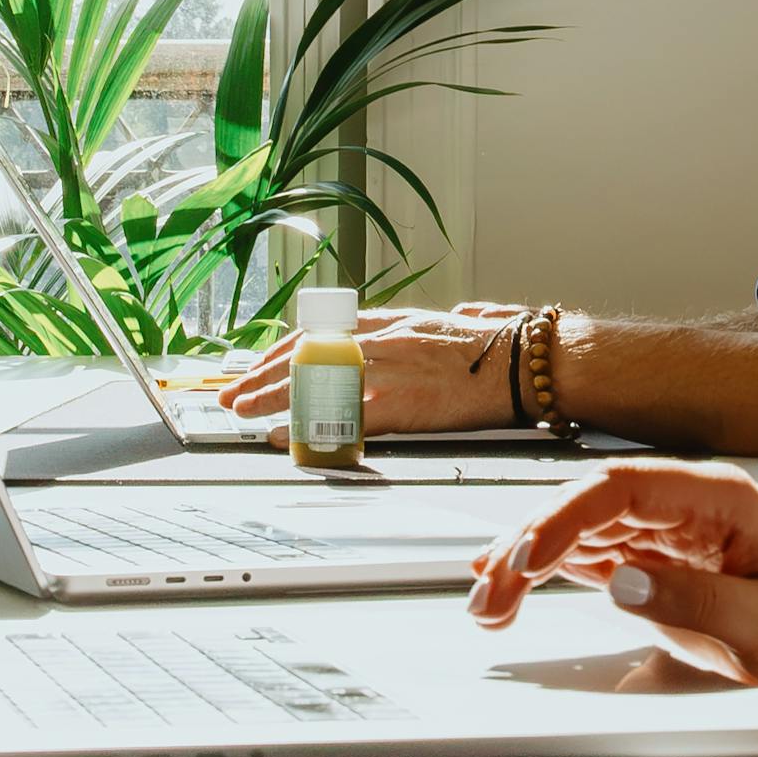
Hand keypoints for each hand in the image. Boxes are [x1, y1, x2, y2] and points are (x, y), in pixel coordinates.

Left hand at [220, 302, 536, 435]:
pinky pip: (338, 418)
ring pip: (312, 382)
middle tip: (231, 393)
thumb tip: (440, 321)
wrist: (526, 364)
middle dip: (261, 375)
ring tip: (241, 412)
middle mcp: (381, 340)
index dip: (281, 351)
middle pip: (305, 355)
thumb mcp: (449, 325)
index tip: (255, 365)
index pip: (319, 332)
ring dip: (269, 399)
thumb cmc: (499, 346)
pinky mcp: (400, 404)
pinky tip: (281, 435)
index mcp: (391, 322)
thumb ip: (424, 329)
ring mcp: (387, 370)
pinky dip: (305, 427)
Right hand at [462, 459, 757, 705]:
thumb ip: (693, 603)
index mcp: (717, 498)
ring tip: (486, 608)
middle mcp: (684, 507)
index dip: (565, 518)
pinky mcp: (661, 568)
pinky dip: (547, 575)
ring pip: (578, 535)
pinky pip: (591, 561)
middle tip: (489, 598)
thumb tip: (617, 584)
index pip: (620, 487)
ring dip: (526, 566)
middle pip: (585, 508)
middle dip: (528, 547)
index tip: (527, 561)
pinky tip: (508, 587)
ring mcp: (669, 535)